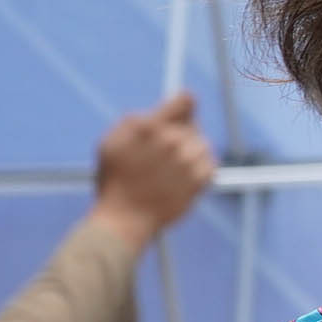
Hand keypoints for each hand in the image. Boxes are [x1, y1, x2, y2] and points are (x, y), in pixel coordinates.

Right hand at [86, 93, 215, 250]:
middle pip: (192, 125)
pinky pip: (210, 164)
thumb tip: (160, 110)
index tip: (186, 106)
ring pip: (201, 144)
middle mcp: (170, 141)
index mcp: (148, 127)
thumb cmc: (115, 182)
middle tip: (163, 153)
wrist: (124, 220)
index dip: (185, 102)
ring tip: (170, 169)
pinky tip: (181, 180)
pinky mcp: (201, 179)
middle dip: (180, 134)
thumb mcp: (111, 143)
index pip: (184, 101)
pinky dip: (200, 169)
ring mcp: (188, 160)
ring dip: (190, 153)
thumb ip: (135, 120)